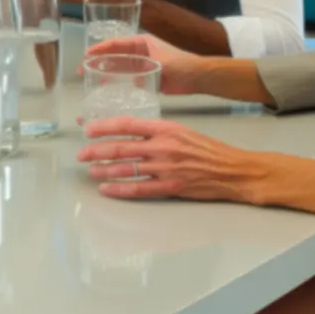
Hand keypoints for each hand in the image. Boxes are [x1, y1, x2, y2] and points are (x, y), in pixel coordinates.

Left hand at [78, 116, 265, 202]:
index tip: (87, 128)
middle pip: (121, 147)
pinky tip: (107, 189)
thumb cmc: (207, 149)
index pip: (127, 124)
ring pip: (127, 169)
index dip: (104, 126)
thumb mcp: (182, 130)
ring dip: (105, 170)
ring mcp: (166, 168)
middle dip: (96, 151)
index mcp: (165, 128)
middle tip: (82, 154)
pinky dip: (120, 189)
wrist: (232, 170)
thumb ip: (156, 131)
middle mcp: (163, 146)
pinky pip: (139, 189)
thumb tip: (128, 132)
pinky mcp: (170, 187)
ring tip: (91, 171)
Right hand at [86, 33, 203, 94]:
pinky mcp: (145, 75)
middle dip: (98, 61)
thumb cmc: (180, 65)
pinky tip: (108, 89)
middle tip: (83, 71)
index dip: (98, 49)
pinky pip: (127, 77)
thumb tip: (130, 80)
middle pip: (114, 54)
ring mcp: (142, 63)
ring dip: (106, 71)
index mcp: (141, 42)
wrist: (197, 77)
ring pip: (119, 66)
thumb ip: (144, 68)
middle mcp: (139, 51)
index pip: (115, 43)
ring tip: (91, 80)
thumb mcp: (159, 63)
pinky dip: (117, 81)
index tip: (85, 56)